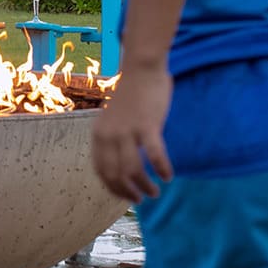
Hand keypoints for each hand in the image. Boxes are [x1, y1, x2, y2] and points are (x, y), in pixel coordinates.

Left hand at [90, 67, 173, 201]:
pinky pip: (154, 155)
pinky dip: (162, 168)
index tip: (125, 195)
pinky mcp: (147, 125)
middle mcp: (109, 135)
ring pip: (133, 170)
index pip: (101, 171)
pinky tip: (168, 176)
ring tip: (154, 192)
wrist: (141, 68)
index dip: (113, 188)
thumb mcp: (113, 119)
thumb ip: (114, 139)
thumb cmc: (131, 94)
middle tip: (140, 199)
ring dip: (144, 186)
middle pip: (115, 175)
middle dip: (128, 192)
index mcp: (99, 134)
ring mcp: (127, 130)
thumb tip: (123, 164)